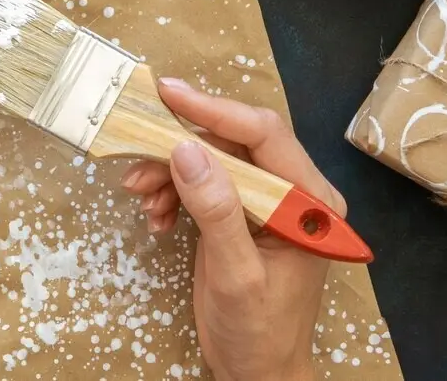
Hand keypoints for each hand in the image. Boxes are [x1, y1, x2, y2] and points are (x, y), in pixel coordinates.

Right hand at [122, 78, 345, 380]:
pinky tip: (155, 215)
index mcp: (310, 202)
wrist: (256, 373)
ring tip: (139, 195)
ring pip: (211, 161)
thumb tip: (187, 151)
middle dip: (181, 146)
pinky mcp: (238, 215)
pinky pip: (202, 184)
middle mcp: (292, 194)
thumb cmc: (258, 332)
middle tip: (136, 150)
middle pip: (233, 142)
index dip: (215, 110)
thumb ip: (216, 211)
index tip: (169, 94)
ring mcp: (264, 203)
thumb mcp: (237, 275)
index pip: (264, 135)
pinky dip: (172, 193)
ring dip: (170, 172)